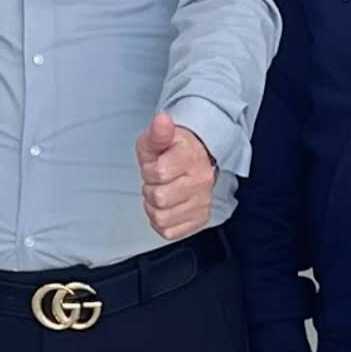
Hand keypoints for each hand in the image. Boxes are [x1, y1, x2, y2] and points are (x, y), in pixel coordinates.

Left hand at [138, 113, 216, 239]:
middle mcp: (202, 181)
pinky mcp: (199, 219)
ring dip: (153, 207)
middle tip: (156, 180)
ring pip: (162, 217)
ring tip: (161, 192)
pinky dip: (161, 221)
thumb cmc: (170, 150)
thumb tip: (161, 120)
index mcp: (191, 157)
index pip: (159, 173)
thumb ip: (157, 131)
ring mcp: (202, 202)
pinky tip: (166, 206)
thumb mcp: (157, 137)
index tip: (154, 165)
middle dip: (149, 189)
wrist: (193, 159)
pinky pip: (168, 231)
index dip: (148, 170)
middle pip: (160, 198)